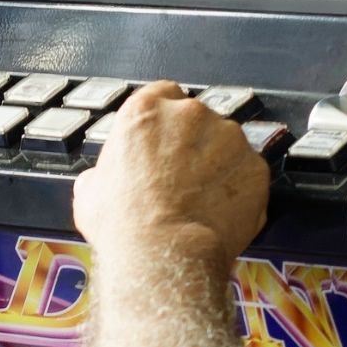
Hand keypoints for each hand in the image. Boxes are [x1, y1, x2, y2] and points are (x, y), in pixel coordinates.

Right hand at [72, 82, 269, 265]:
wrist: (164, 253)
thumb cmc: (125, 223)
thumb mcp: (89, 191)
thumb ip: (105, 171)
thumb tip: (104, 180)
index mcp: (145, 111)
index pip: (162, 93)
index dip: (162, 118)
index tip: (160, 136)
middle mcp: (190, 114)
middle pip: (196, 118)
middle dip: (190, 143)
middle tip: (176, 176)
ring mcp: (229, 138)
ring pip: (225, 144)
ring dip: (217, 164)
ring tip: (198, 198)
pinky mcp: (256, 166)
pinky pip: (247, 172)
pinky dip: (238, 188)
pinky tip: (218, 210)